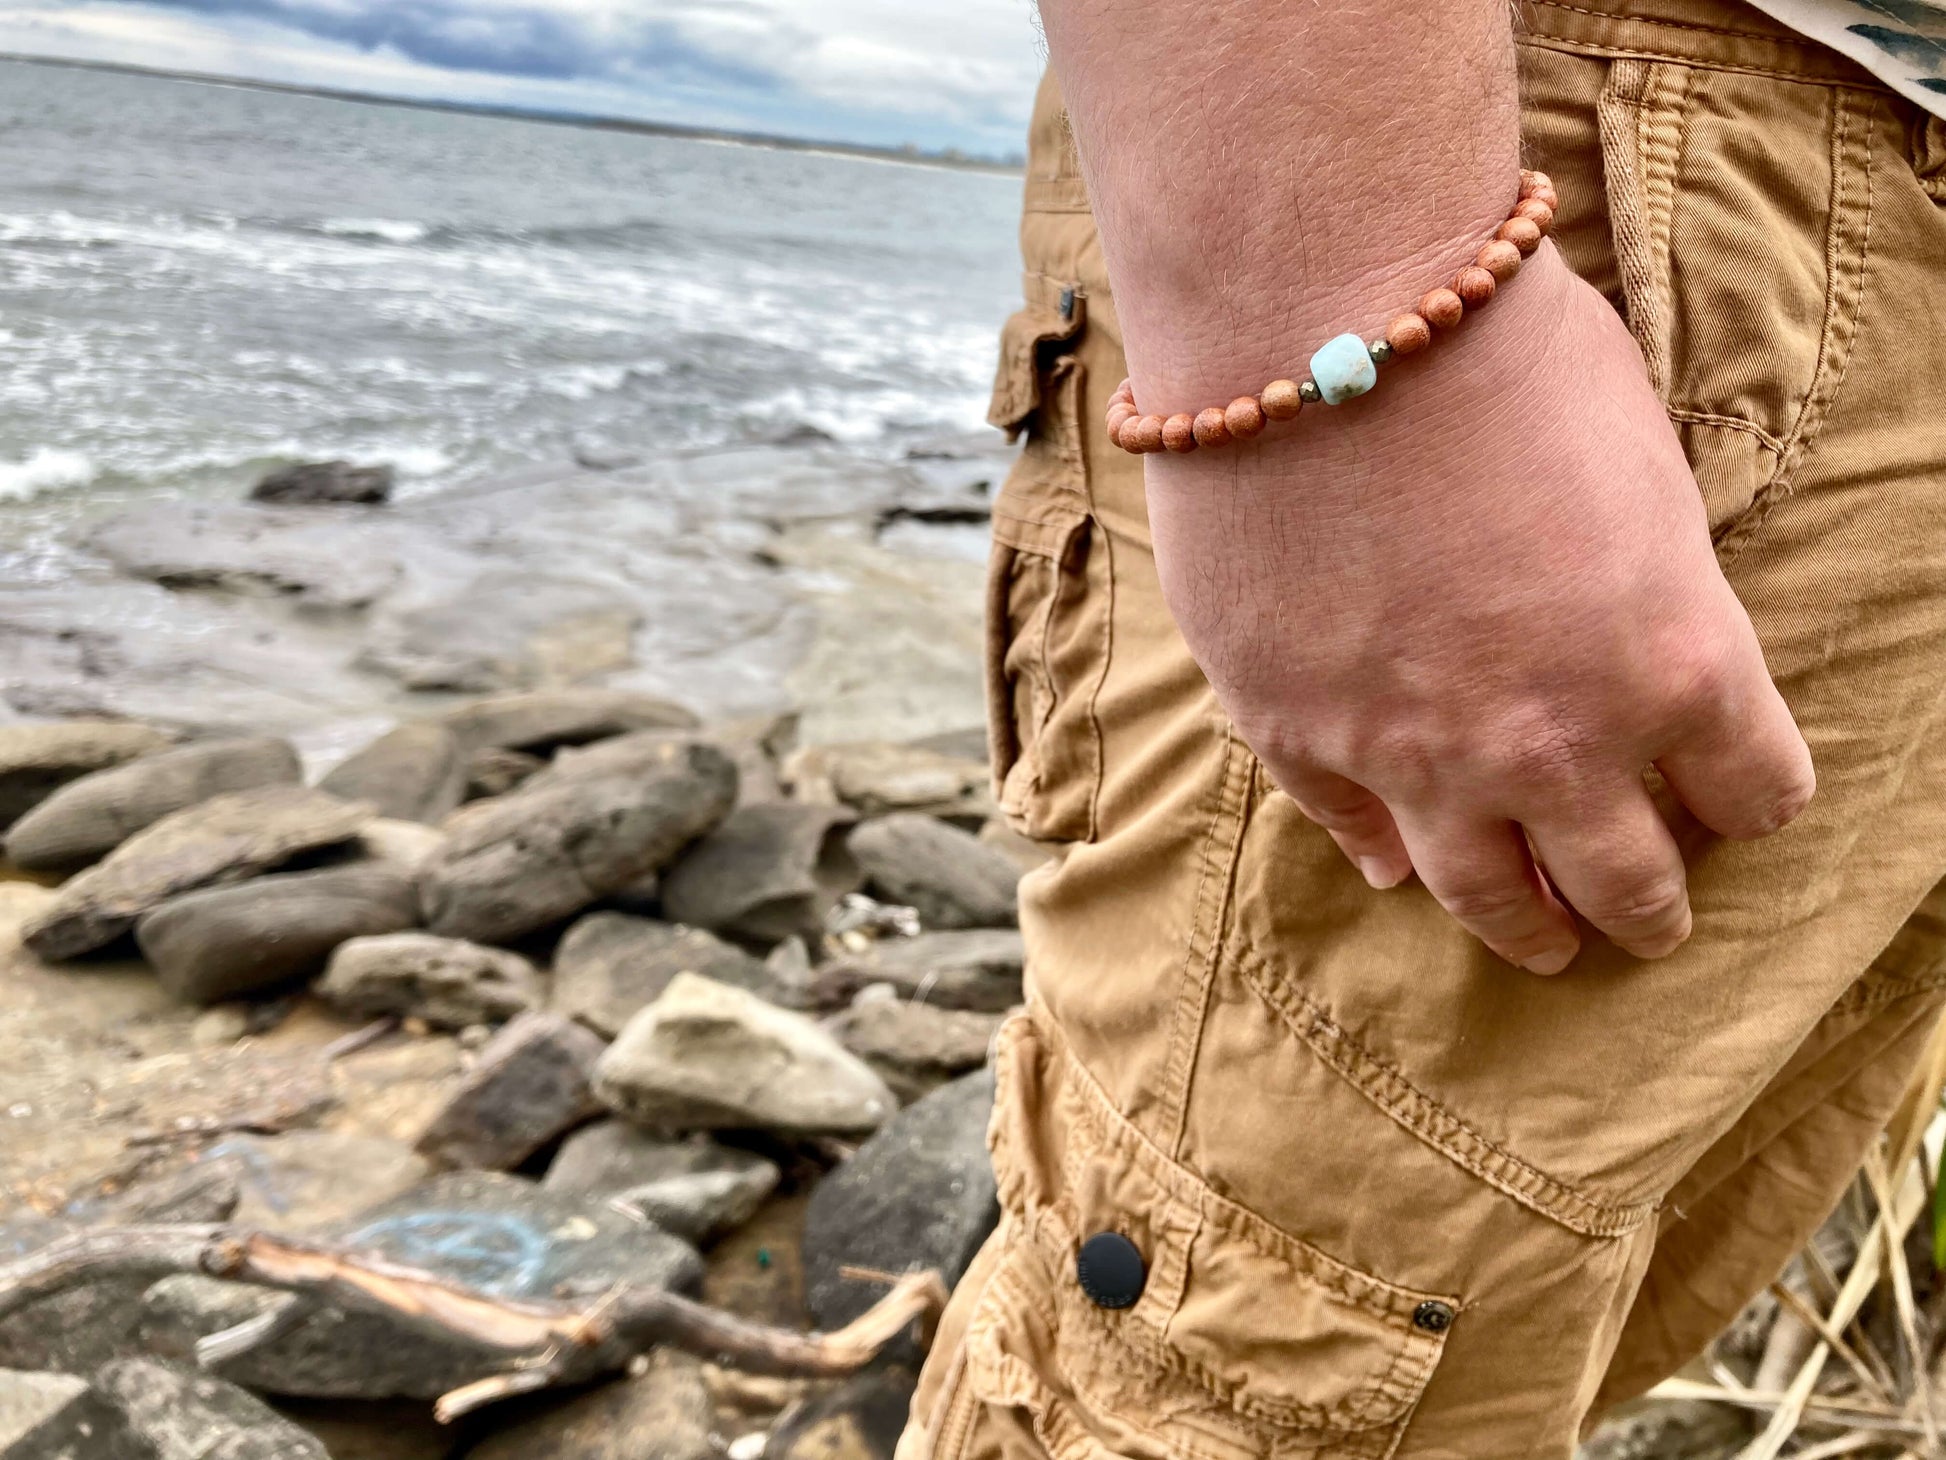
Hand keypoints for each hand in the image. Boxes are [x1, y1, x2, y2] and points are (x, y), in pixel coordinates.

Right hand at [1144, 246, 1814, 971]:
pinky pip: (1350, 828)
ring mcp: (1412, 752)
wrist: (1316, 314)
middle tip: (1650, 920)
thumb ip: (1654, 584)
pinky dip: (1381, 852)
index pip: (1757, 790)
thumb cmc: (1501, 351)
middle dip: (1652, 909)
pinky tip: (1395, 865)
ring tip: (1540, 944)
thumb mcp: (1642, 461)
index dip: (1755, 797)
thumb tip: (1623, 648)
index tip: (1737, 791)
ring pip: (1486, 896)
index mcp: (1674, 663)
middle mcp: (1551, 741)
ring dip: (1528, 932)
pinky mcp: (1296, 730)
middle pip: (1627, 885)